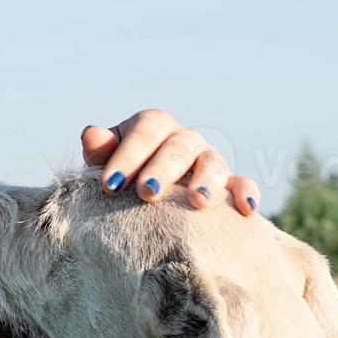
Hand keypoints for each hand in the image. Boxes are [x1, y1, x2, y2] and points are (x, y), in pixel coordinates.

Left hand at [81, 110, 261, 214]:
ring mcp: (209, 161)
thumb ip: (101, 152)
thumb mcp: (106, 163)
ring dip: (206, 182)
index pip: (145, 131)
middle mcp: (184, 139)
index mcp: (154, 127)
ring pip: (213, 163)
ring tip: (197, 203)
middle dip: (163, 170)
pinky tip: (246, 210)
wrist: (146, 196)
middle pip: (178, 147)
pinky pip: (242, 184)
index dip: (127, 155)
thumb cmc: (122, 177)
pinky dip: (246, 194)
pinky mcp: (229, 184)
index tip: (109, 185)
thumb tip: (91, 134)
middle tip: (146, 193)